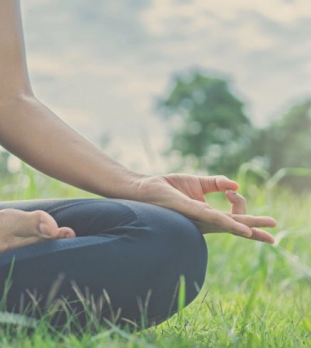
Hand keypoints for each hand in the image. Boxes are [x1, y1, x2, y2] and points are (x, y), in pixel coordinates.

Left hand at [135, 174, 275, 243]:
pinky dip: (230, 223)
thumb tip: (235, 186)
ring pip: (227, 224)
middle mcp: (203, 220)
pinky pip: (213, 217)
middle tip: (274, 236)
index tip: (230, 190)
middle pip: (234, 225)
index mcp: (206, 214)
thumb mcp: (197, 182)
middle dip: (255, 229)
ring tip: (267, 235)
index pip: (232, 215)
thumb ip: (216, 182)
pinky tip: (243, 229)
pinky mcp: (189, 210)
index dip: (240, 203)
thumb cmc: (168, 187)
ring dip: (247, 228)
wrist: (144, 188)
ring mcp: (197, 217)